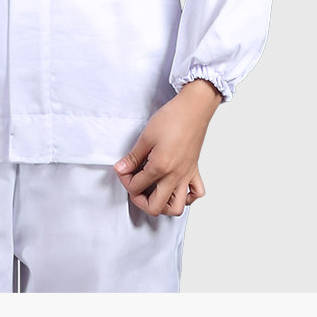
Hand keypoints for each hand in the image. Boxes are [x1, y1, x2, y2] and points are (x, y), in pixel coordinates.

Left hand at [113, 79, 221, 216]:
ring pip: (177, 208)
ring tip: (153, 193)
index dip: (125, 180)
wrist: (193, 109)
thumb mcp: (146, 136)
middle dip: (140, 201)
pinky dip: (186, 197)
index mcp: (160, 167)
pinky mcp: (194, 170)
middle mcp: (175, 176)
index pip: (136, 186)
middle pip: (155, 207)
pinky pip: (196, 194)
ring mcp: (186, 175)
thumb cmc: (172, 118)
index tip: (122, 170)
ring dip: (163, 206)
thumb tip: (120, 169)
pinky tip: (176, 188)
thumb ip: (133, 157)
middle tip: (135, 186)